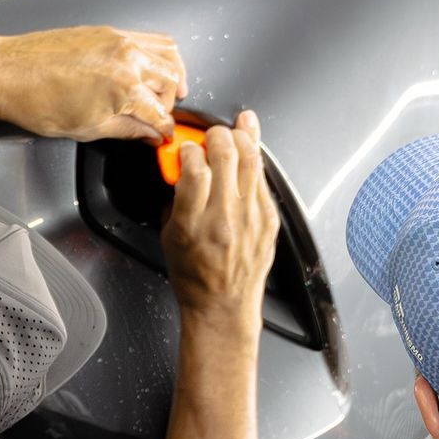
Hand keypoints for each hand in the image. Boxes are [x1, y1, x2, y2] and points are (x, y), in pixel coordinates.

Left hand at [0, 26, 187, 142]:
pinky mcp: (108, 31)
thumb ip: (127, 130)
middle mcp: (127, 59)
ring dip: (172, 75)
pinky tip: (150, 68)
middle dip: (169, 104)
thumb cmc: (35, 100)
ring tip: (167, 91)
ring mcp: (119, 40)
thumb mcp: (87, 129)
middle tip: (160, 117)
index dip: (165, 129)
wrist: (7, 72)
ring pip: (168, 54)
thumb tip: (148, 133)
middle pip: (171, 81)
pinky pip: (148, 38)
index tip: (163, 135)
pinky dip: (158, 54)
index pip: (161, 113)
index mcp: (124, 89)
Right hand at [161, 111, 279, 326]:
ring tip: (232, 132)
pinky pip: (263, 178)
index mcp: (193, 223)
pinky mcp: (269, 220)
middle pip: (226, 156)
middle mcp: (224, 218)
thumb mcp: (169, 237)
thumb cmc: (195, 277)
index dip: (190, 149)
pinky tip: (249, 148)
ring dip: (241, 139)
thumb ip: (176, 199)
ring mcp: (251, 218)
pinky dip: (254, 159)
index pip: (195, 168)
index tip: (186, 149)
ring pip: (251, 160)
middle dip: (216, 135)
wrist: (224, 305)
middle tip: (210, 135)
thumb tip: (182, 169)